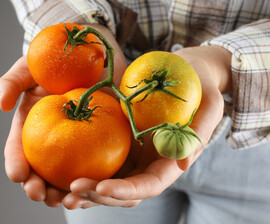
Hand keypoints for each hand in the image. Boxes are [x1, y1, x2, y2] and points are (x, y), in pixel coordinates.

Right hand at [0, 24, 127, 206]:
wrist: (94, 53)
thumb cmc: (59, 58)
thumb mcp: (33, 66)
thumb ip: (13, 80)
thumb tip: (0, 101)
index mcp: (32, 124)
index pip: (18, 147)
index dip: (15, 162)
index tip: (18, 175)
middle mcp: (51, 137)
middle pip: (40, 168)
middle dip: (37, 186)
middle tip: (41, 195)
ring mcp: (76, 141)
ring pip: (66, 175)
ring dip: (63, 192)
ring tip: (67, 201)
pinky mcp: (101, 140)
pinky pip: (96, 165)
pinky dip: (93, 180)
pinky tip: (97, 189)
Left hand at [61, 45, 231, 208]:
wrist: (186, 74)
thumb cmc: (200, 88)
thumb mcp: (208, 105)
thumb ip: (200, 133)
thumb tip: (182, 164)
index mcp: (170, 162)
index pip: (149, 185)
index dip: (126, 190)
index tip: (102, 186)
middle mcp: (150, 164)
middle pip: (124, 191)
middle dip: (99, 195)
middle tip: (72, 191)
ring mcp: (133, 156)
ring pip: (109, 182)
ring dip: (86, 191)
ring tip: (61, 192)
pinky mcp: (120, 143)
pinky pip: (99, 161)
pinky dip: (83, 170)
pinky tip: (62, 172)